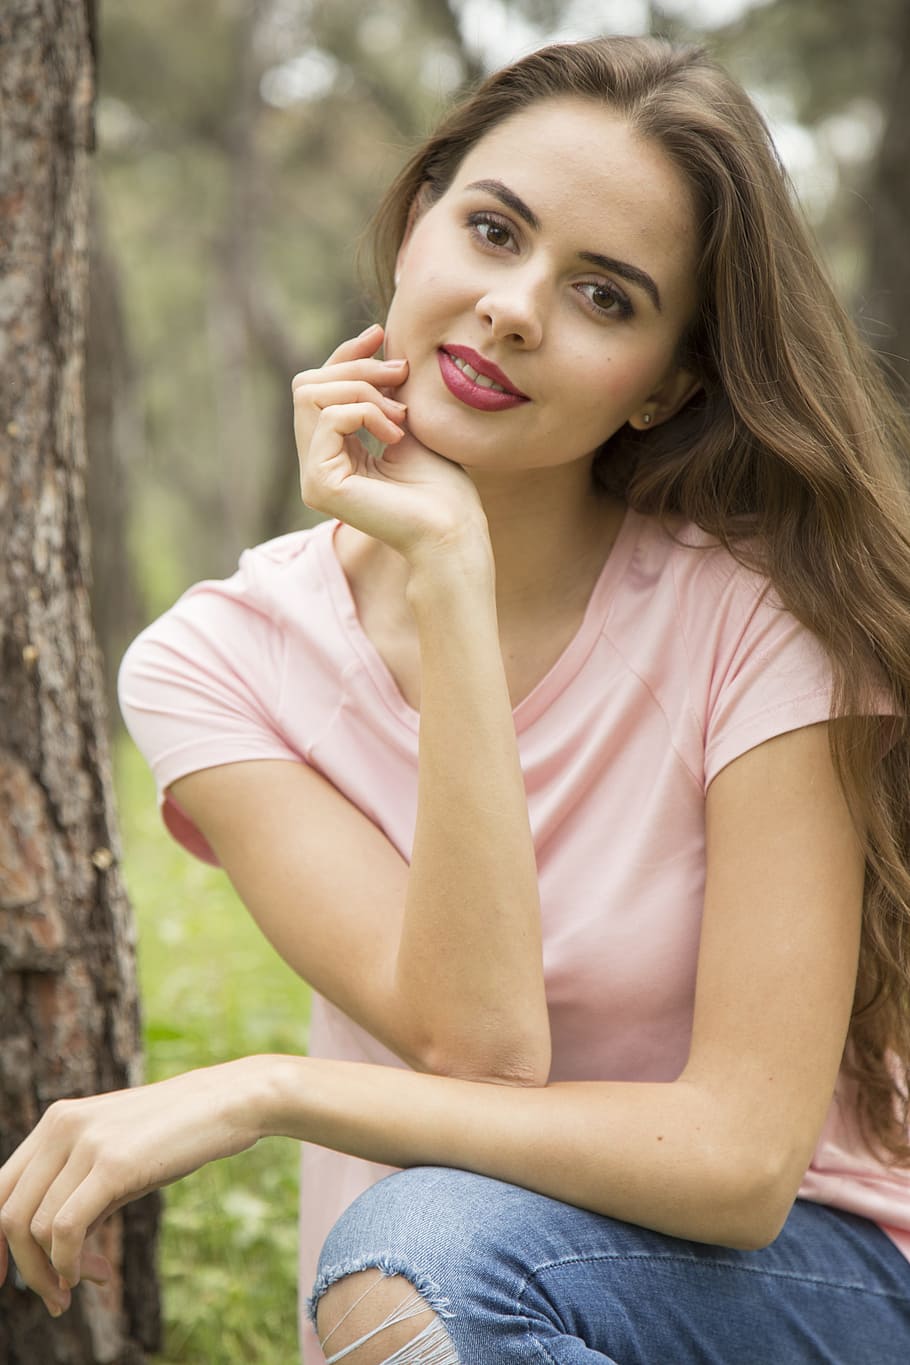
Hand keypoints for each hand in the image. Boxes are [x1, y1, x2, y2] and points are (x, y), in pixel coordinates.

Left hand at [0, 1064, 258, 1316]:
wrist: (227, 1103)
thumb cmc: (176, 1135)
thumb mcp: (117, 1161)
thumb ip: (80, 1195)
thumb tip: (55, 1260)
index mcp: (57, 1121)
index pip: (0, 1189)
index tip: (6, 1278)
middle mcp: (61, 1127)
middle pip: (9, 1214)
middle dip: (25, 1267)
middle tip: (56, 1297)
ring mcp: (85, 1143)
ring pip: (34, 1228)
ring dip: (53, 1273)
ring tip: (89, 1282)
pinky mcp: (112, 1163)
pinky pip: (64, 1229)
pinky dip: (67, 1264)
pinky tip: (91, 1275)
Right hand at [292, 325, 488, 567]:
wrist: (453, 529)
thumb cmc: (442, 487)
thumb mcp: (406, 421)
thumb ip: (380, 390)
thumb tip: (371, 338)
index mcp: (332, 455)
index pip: (317, 389)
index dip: (345, 357)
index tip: (380, 334)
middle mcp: (315, 467)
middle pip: (306, 386)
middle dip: (355, 369)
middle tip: (400, 378)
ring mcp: (313, 478)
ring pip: (311, 396)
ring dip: (363, 391)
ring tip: (400, 415)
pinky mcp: (320, 485)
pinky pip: (330, 418)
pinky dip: (366, 412)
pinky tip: (396, 433)